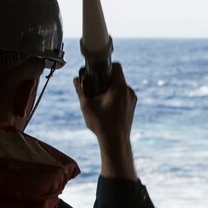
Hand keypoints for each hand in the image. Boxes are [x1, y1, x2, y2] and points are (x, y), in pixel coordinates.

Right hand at [73, 63, 138, 179]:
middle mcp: (129, 91)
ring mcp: (132, 100)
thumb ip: (80, 90)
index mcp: (120, 87)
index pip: (116, 66)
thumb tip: (75, 80)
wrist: (115, 143)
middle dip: (105, 79)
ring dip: (110, 89)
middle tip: (94, 86)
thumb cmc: (102, 125)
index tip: (96, 70)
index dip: (106, 65)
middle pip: (117, 77)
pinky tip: (106, 106)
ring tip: (99, 98)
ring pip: (120, 87)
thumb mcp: (86, 106)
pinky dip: (115, 96)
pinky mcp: (132, 107)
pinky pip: (123, 95)